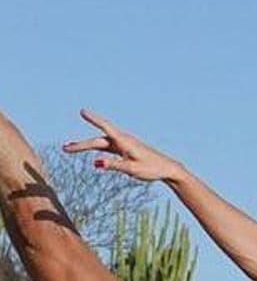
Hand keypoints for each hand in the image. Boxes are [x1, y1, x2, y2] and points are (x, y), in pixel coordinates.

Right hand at [63, 109, 183, 183]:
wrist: (168, 169)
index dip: (94, 119)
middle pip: (98, 141)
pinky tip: (91, 155)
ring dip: (85, 146)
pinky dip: (97, 149)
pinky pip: (107, 148)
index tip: (82, 111)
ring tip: (69, 148)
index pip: (106, 127)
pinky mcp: (125, 151)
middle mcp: (122, 141)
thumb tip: (95, 163)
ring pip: (100, 144)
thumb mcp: (132, 169)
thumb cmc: (152, 168)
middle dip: (81, 145)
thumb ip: (114, 165)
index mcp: (124, 142)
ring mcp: (123, 145)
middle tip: (64, 148)